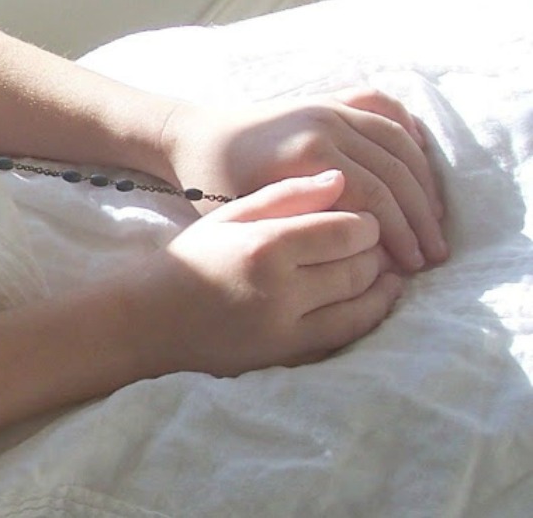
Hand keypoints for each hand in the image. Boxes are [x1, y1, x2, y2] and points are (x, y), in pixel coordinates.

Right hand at [126, 171, 402, 376]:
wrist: (152, 319)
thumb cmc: (192, 258)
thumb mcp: (230, 215)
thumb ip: (286, 195)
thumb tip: (340, 178)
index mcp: (265, 246)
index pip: (345, 231)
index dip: (367, 223)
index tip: (363, 218)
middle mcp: (280, 290)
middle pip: (359, 267)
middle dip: (375, 252)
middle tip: (373, 242)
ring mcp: (285, 328)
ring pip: (361, 303)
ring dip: (380, 284)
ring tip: (381, 268)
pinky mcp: (287, 355)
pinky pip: (346, 335)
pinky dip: (369, 315)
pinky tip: (373, 299)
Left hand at [161, 89, 447, 271]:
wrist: (193, 137)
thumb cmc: (211, 187)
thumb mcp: (250, 216)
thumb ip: (302, 226)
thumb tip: (363, 246)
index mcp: (307, 155)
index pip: (374, 198)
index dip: (399, 235)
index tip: (412, 266)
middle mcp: (325, 123)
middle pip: (394, 171)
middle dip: (421, 216)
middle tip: (435, 252)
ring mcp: (328, 106)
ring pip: (398, 140)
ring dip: (424, 180)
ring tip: (437, 218)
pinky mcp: (327, 99)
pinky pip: (382, 106)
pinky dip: (407, 130)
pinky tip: (420, 159)